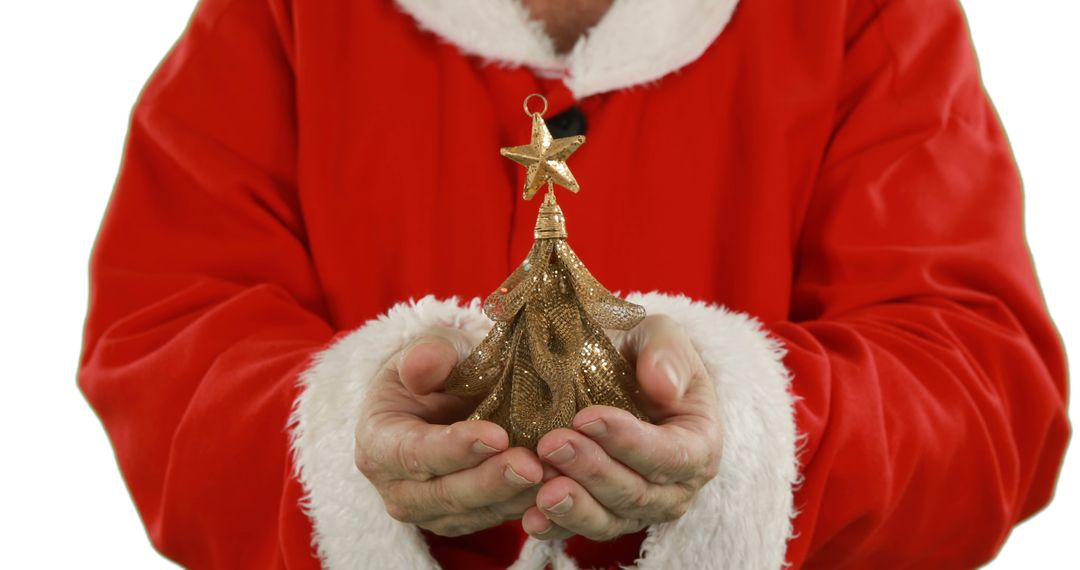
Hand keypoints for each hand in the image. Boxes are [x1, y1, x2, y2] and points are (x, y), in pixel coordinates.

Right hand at [354, 328, 545, 536]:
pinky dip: (524, 506)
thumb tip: (424, 365)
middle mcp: (396, 486)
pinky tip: (555, 489)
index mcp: (379, 441)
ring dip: (514, 498)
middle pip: (444, 493)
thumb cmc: (440, 368)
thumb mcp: (434, 348)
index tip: (498, 436)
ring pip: (472, 512)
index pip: (414, 452)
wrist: (447, 394)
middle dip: (492, 481)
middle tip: (534, 465)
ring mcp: (427, 509)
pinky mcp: (459, 519)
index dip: (455, 448)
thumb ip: (430, 354)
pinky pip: (492, 519)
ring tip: (554, 477)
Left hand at [521, 314, 722, 540]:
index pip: (671, 455)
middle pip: (637, 492)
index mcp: (699, 444)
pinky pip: (582, 529)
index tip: (585, 417)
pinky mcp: (605, 515)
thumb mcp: (661, 335)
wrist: (624, 375)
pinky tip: (530, 518)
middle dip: (592, 470)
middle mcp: (675, 487)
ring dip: (574, 506)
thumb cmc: (646, 355)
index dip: (629, 441)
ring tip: (540, 489)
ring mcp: (639, 507)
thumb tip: (664, 386)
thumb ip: (667, 352)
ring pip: (610, 519)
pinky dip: (556, 527)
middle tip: (551, 444)